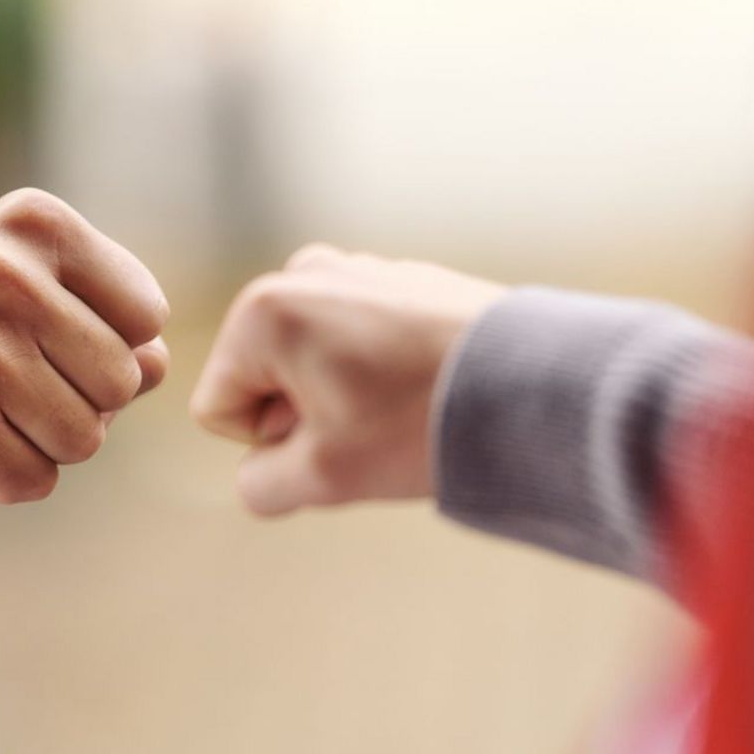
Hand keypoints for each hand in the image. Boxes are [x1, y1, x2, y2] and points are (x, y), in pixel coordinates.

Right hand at [0, 189, 170, 506]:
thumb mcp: (32, 288)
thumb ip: (114, 321)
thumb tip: (156, 366)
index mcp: (35, 222)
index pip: (146, 316)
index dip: (112, 344)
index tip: (48, 335)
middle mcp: (3, 271)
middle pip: (123, 380)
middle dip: (84, 401)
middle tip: (15, 381)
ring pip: (86, 438)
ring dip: (47, 443)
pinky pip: (34, 480)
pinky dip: (8, 477)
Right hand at [190, 245, 503, 515]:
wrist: (533, 384)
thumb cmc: (418, 424)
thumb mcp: (324, 477)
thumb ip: (260, 485)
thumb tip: (259, 474)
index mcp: (262, 311)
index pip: (220, 408)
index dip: (270, 443)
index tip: (336, 436)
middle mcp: (300, 274)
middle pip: (265, 379)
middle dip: (306, 415)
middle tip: (370, 427)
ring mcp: (354, 268)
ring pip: (313, 364)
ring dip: (343, 396)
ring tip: (402, 407)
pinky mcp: (400, 278)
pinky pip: (359, 343)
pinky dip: (380, 372)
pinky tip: (425, 387)